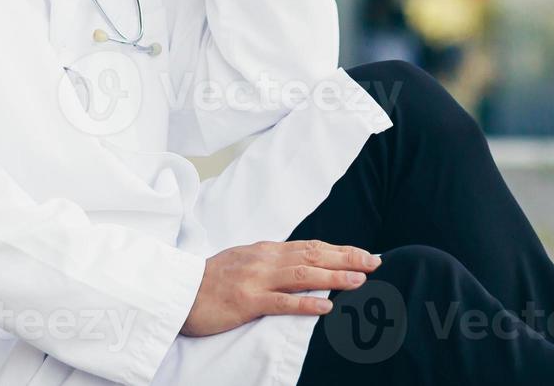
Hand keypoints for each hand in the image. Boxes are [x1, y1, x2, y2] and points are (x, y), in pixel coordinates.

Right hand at [180, 240, 382, 336]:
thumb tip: (301, 264)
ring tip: (359, 280)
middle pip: (312, 255)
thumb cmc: (210, 281)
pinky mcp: (247, 301)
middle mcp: (264, 260)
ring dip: (334, 276)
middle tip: (375, 261)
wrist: (178, 292)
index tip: (365, 254)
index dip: (339, 250)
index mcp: (265, 251)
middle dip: (346, 258)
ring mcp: (256, 279)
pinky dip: (306, 302)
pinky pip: (282, 302)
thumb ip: (271, 262)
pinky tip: (326, 306)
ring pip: (303, 274)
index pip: (310, 246)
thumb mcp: (243, 262)